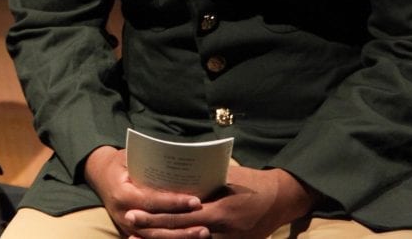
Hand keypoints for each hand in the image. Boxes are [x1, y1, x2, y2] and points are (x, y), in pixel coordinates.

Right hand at [83, 146, 205, 237]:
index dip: (174, 203)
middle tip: (205, 225)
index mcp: (123, 195)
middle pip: (156, 226)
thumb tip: (175, 166)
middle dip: (182, 226)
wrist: (99, 175)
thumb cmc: (119, 164)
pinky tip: (188, 238)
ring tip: (203, 233)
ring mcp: (127, 227)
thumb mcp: (129, 158)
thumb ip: (148, 165)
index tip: (195, 201)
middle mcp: (124, 214)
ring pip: (156, 238)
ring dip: (180, 238)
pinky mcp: (132, 233)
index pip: (152, 201)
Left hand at [124, 167, 315, 238]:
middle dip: (153, 231)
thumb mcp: (225, 178)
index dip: (156, 217)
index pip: (181, 216)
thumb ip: (201, 185)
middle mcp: (223, 231)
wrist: (281, 199)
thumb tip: (172, 183)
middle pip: (181, 234)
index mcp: (220, 210)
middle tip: (130, 224)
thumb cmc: (251, 182)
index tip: (133, 213)